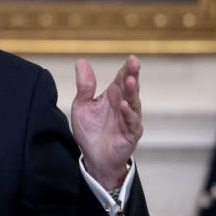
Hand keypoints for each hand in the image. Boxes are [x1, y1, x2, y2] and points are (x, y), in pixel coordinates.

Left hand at [70, 55, 141, 188]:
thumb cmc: (90, 131)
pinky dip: (128, 114)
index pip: (121, 78)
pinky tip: (124, 105)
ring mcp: (129, 119)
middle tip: (134, 63)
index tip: (131, 58)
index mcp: (112, 96)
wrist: (93, 157)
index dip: (126, 69)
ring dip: (132, 92)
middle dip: (132, 75)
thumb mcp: (82, 106)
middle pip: (130, 87)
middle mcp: (123, 105)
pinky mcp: (131, 134)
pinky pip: (132, 122)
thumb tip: (81, 61)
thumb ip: (84, 86)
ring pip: (133, 102)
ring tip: (129, 80)